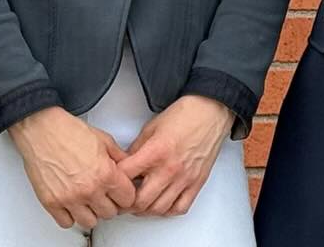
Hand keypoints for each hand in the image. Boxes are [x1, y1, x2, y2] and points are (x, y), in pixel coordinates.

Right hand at [8, 106, 135, 228]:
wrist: (42, 129)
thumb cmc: (68, 131)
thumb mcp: (103, 139)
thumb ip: (119, 157)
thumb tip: (127, 167)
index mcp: (105, 174)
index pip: (127, 199)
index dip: (126, 194)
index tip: (121, 192)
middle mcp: (89, 190)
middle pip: (110, 213)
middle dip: (110, 203)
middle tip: (104, 194)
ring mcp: (70, 199)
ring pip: (90, 222)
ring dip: (91, 212)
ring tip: (88, 200)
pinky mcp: (52, 203)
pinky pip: (66, 223)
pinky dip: (70, 216)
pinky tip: (71, 203)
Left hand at [117, 95, 235, 216]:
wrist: (210, 112)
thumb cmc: (185, 115)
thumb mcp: (152, 127)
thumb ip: (137, 148)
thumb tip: (126, 163)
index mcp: (155, 152)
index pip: (126, 176)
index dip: (114, 180)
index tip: (112, 180)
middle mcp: (169, 169)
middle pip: (140, 201)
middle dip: (127, 202)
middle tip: (123, 198)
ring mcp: (184, 179)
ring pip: (158, 209)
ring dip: (145, 210)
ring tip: (139, 202)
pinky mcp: (196, 183)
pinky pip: (180, 208)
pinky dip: (167, 210)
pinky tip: (161, 203)